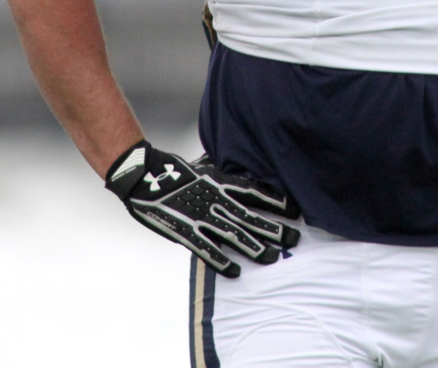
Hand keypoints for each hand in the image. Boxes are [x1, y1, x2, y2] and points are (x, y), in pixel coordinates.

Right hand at [105, 140, 300, 276]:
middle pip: (250, 216)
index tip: (294, 210)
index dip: (275, 201)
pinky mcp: (184, 231)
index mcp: (220, 182)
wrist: (142, 176)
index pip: (254, 192)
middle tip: (294, 238)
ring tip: (272, 257)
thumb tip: (239, 166)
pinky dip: (221, 261)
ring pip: (233, 234)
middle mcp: (215, 200)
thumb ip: (222, 171)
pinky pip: (206, 249)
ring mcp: (200, 217)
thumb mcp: (202, 165)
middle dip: (274, 228)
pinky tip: (235, 271)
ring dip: (254, 246)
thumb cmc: (172, 169)